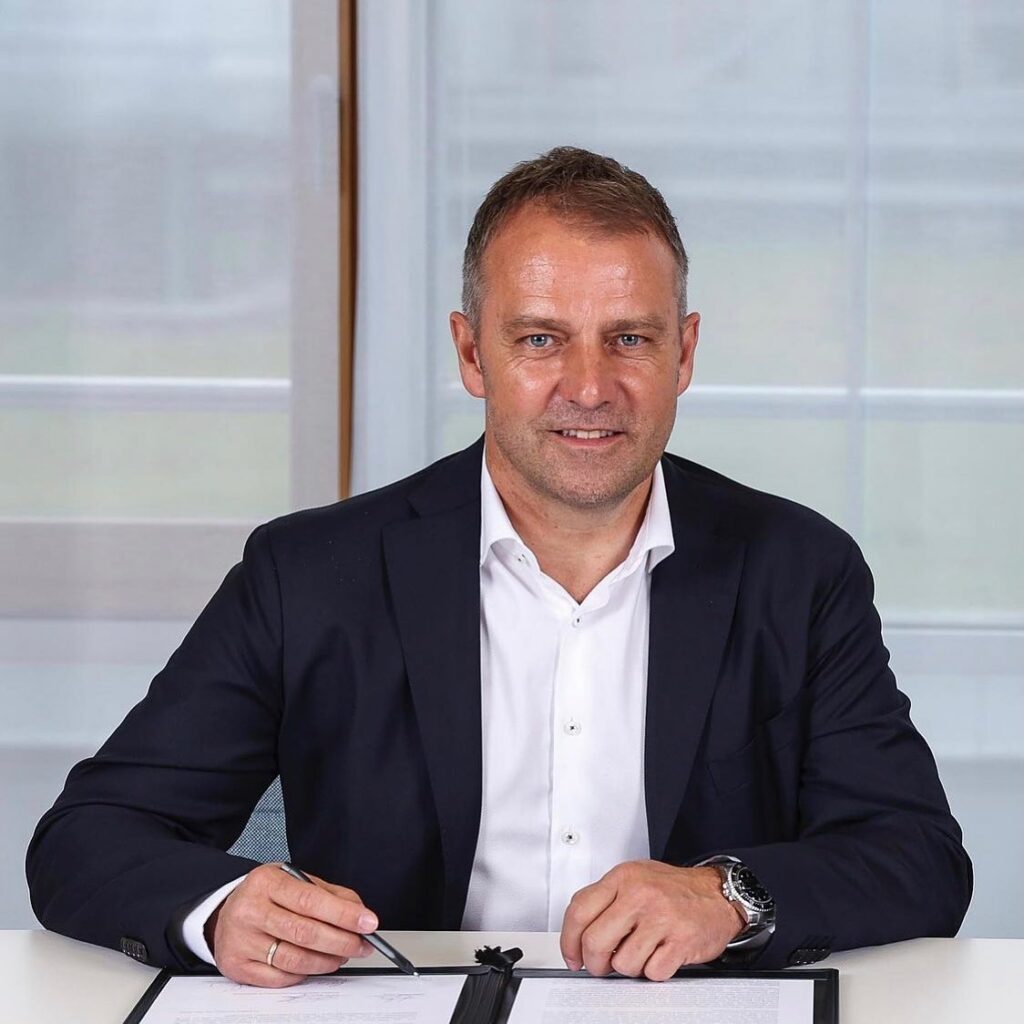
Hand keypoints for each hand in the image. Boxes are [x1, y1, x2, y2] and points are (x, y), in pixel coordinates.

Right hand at [205, 862, 378, 986]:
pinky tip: (316, 964)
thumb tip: (358, 911)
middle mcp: (251, 910)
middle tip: (362, 944)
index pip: (312, 900)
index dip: (344, 914)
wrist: (224, 911)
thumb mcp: (293, 880)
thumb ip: (327, 893)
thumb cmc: (265, 895)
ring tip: (342, 955)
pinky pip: (280, 977)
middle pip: (305, 932)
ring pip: (294, 959)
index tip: (368, 922)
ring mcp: (242, 941)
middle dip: (342, 941)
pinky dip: (304, 973)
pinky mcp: (238, 966)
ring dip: (327, 960)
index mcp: (267, 882)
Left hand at [560, 860, 746, 980]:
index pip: (579, 910)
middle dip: (595, 964)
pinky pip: (652, 973)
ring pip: (623, 963)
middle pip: (595, 942)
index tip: (572, 956)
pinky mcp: (680, 941)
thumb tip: (577, 931)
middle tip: (601, 965)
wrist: (717, 894)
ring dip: (629, 967)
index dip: (569, 941)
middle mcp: (640, 895)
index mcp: (623, 878)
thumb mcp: (635, 878)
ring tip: (641, 953)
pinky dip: (653, 971)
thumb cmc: (674, 889)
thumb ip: (605, 898)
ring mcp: (661, 918)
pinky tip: (660, 955)